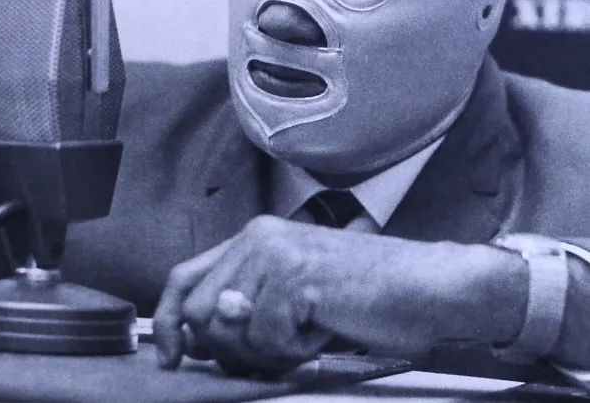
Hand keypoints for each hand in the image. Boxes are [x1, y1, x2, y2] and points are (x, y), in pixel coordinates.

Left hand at [153, 215, 453, 374]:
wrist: (423, 285)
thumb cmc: (363, 293)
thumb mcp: (291, 297)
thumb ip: (243, 308)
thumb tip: (199, 333)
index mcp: (255, 237)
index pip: (185, 277)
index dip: (169, 320)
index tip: (174, 356)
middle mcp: (257, 237)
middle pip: (198, 312)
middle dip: (231, 347)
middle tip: (278, 346)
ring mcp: (275, 253)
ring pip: (228, 328)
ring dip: (267, 348)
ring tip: (308, 329)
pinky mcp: (295, 276)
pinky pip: (268, 338)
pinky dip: (295, 348)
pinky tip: (325, 325)